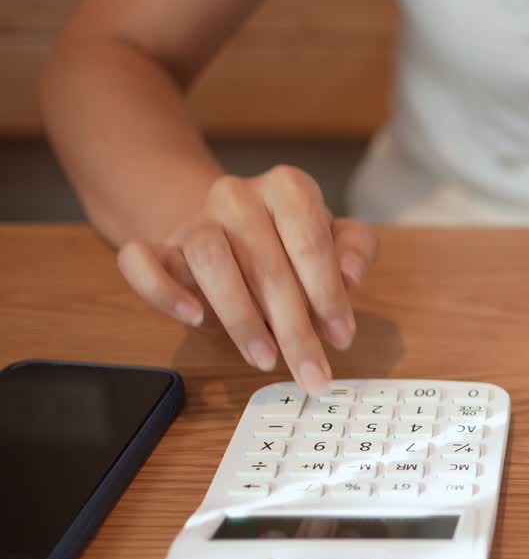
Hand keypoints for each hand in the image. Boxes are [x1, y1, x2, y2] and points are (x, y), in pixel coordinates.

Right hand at [115, 165, 377, 392]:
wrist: (233, 233)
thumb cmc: (293, 244)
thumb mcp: (337, 241)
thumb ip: (355, 249)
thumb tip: (350, 275)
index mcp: (288, 188)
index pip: (309, 240)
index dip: (328, 294)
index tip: (342, 338)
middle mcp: (238, 195)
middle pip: (265, 262)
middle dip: (293, 327)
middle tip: (310, 370)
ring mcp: (195, 220)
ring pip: (209, 259)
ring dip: (240, 317)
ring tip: (265, 358)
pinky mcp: (159, 247)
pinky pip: (142, 261)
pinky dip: (163, 290)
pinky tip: (194, 317)